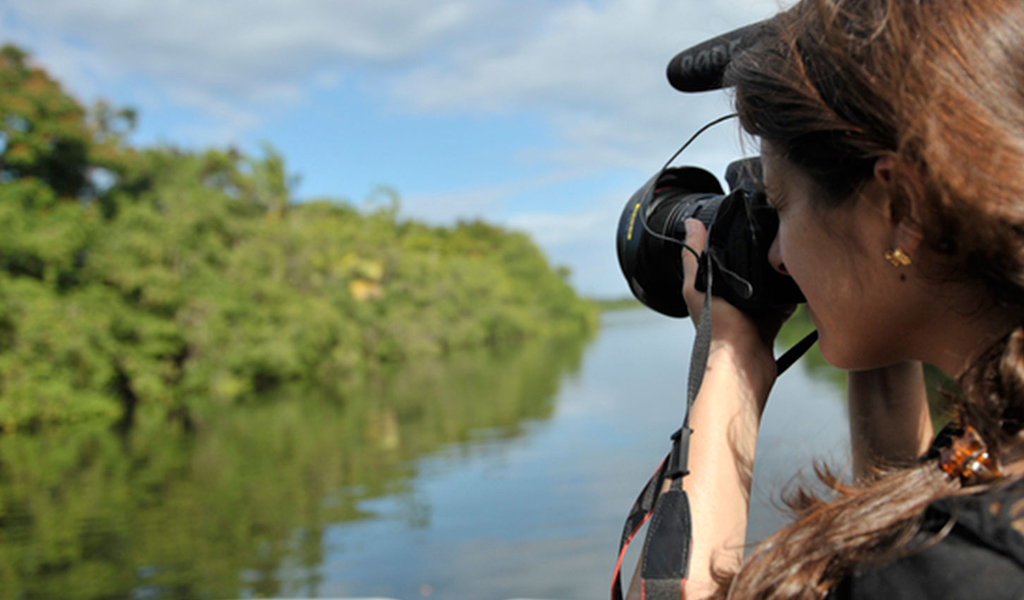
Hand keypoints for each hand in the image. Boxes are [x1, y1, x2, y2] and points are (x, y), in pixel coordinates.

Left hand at [681, 219, 793, 395]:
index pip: (723, 257)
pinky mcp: (773, 319)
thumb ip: (693, 255)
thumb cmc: (715, 329)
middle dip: (759, 256)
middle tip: (774, 237)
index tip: (746, 222)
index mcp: (713, 288)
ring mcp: (754, 309)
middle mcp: (733, 298)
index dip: (732, 241)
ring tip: (787, 253)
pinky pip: (785, 300)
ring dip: (777, 272)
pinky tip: (798, 277)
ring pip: (769, 283)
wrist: (742, 361)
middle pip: (749, 269)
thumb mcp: (698, 285)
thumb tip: (691, 223)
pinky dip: (791, 291)